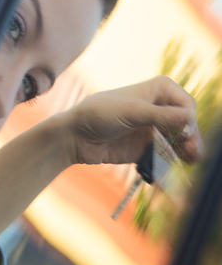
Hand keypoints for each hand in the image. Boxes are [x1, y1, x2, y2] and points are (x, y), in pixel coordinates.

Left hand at [63, 76, 203, 165]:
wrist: (73, 137)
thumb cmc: (97, 115)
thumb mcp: (130, 112)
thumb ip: (160, 115)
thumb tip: (189, 117)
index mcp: (156, 91)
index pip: (185, 104)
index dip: (189, 118)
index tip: (184, 131)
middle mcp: (157, 108)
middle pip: (186, 125)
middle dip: (191, 139)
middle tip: (192, 151)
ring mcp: (152, 129)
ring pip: (179, 142)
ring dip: (186, 153)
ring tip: (189, 161)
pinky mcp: (145, 149)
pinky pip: (165, 158)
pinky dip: (171, 165)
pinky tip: (174, 173)